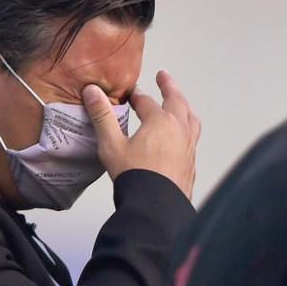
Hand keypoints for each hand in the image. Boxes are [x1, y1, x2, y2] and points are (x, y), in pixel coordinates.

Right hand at [82, 70, 199, 199]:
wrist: (156, 208)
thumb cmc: (135, 176)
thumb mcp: (112, 145)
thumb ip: (103, 116)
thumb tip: (93, 92)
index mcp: (160, 121)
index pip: (147, 101)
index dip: (137, 96)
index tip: (131, 94)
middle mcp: (179, 130)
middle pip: (177, 101)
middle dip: (169, 87)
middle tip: (163, 77)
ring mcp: (189, 147)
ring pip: (191, 119)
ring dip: (184, 107)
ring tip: (180, 104)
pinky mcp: (191, 163)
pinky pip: (193, 138)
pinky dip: (188, 129)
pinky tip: (182, 138)